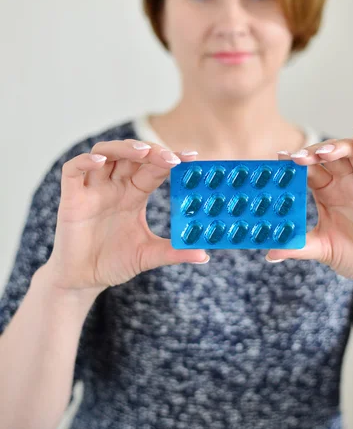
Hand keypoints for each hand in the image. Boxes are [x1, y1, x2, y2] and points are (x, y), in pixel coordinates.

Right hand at [46, 140, 208, 291]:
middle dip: (152, 151)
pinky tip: (100, 162)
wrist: (83, 281)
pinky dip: (84, 162)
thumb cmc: (114, 263)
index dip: (171, 159)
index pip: (154, 168)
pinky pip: (73, 170)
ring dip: (123, 148)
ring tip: (143, 152)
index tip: (192, 157)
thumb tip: (204, 256)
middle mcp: (114, 186)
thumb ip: (174, 253)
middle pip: (131, 155)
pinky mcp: (71, 199)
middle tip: (171, 157)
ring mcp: (93, 190)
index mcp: (134, 195)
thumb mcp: (148, 256)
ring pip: (104, 153)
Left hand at [265, 122, 352, 284]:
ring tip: (320, 153)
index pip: (308, 171)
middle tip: (296, 157)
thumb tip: (269, 254)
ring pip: (350, 153)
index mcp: (326, 192)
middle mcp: (344, 183)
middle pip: (326, 157)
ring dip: (334, 147)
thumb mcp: (322, 249)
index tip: (280, 157)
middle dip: (311, 153)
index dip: (295, 163)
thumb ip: (297, 247)